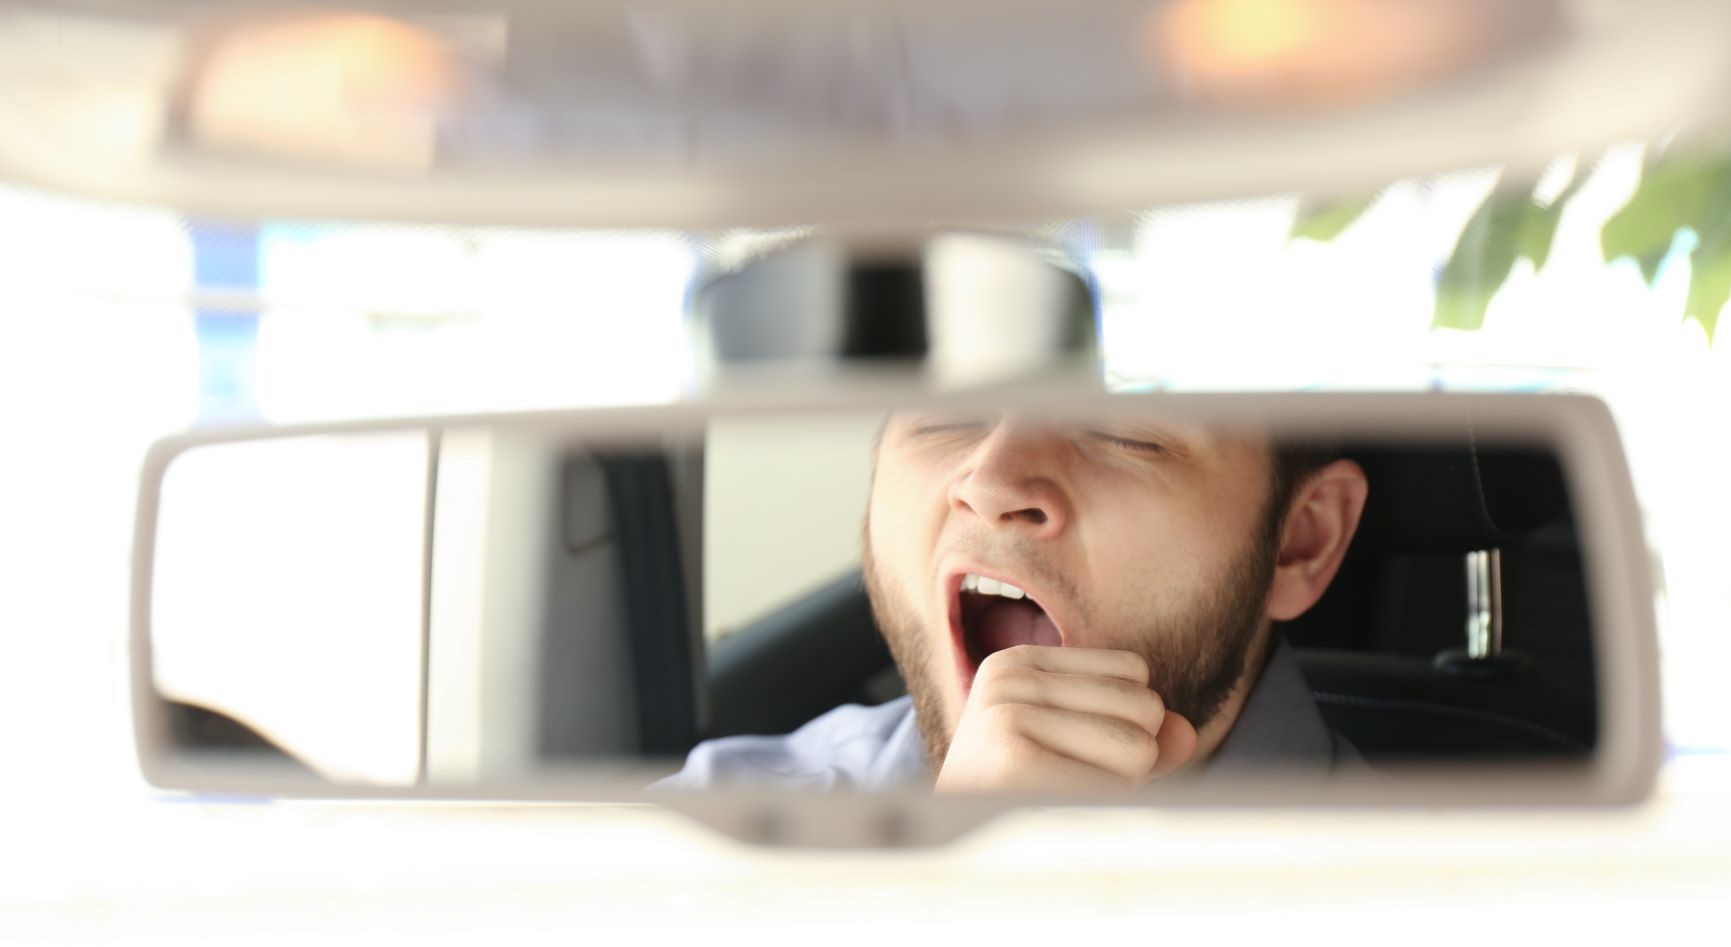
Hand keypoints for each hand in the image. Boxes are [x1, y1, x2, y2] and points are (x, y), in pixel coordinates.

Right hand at [934, 645, 1198, 792]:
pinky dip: (1102, 807)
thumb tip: (1186, 731)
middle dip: (1126, 757)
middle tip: (1063, 779)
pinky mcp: (1013, 757)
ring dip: (1117, 786)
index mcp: (1020, 661)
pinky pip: (1115, 785)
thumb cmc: (1015, 794)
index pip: (1134, 672)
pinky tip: (1054, 810)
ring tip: (1059, 795)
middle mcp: (1010, 676)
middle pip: (1144, 706)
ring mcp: (1007, 712)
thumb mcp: (1075, 747)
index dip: (1123, 722)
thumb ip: (1137, 733)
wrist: (946, 845)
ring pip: (1139, 748)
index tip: (1065, 750)